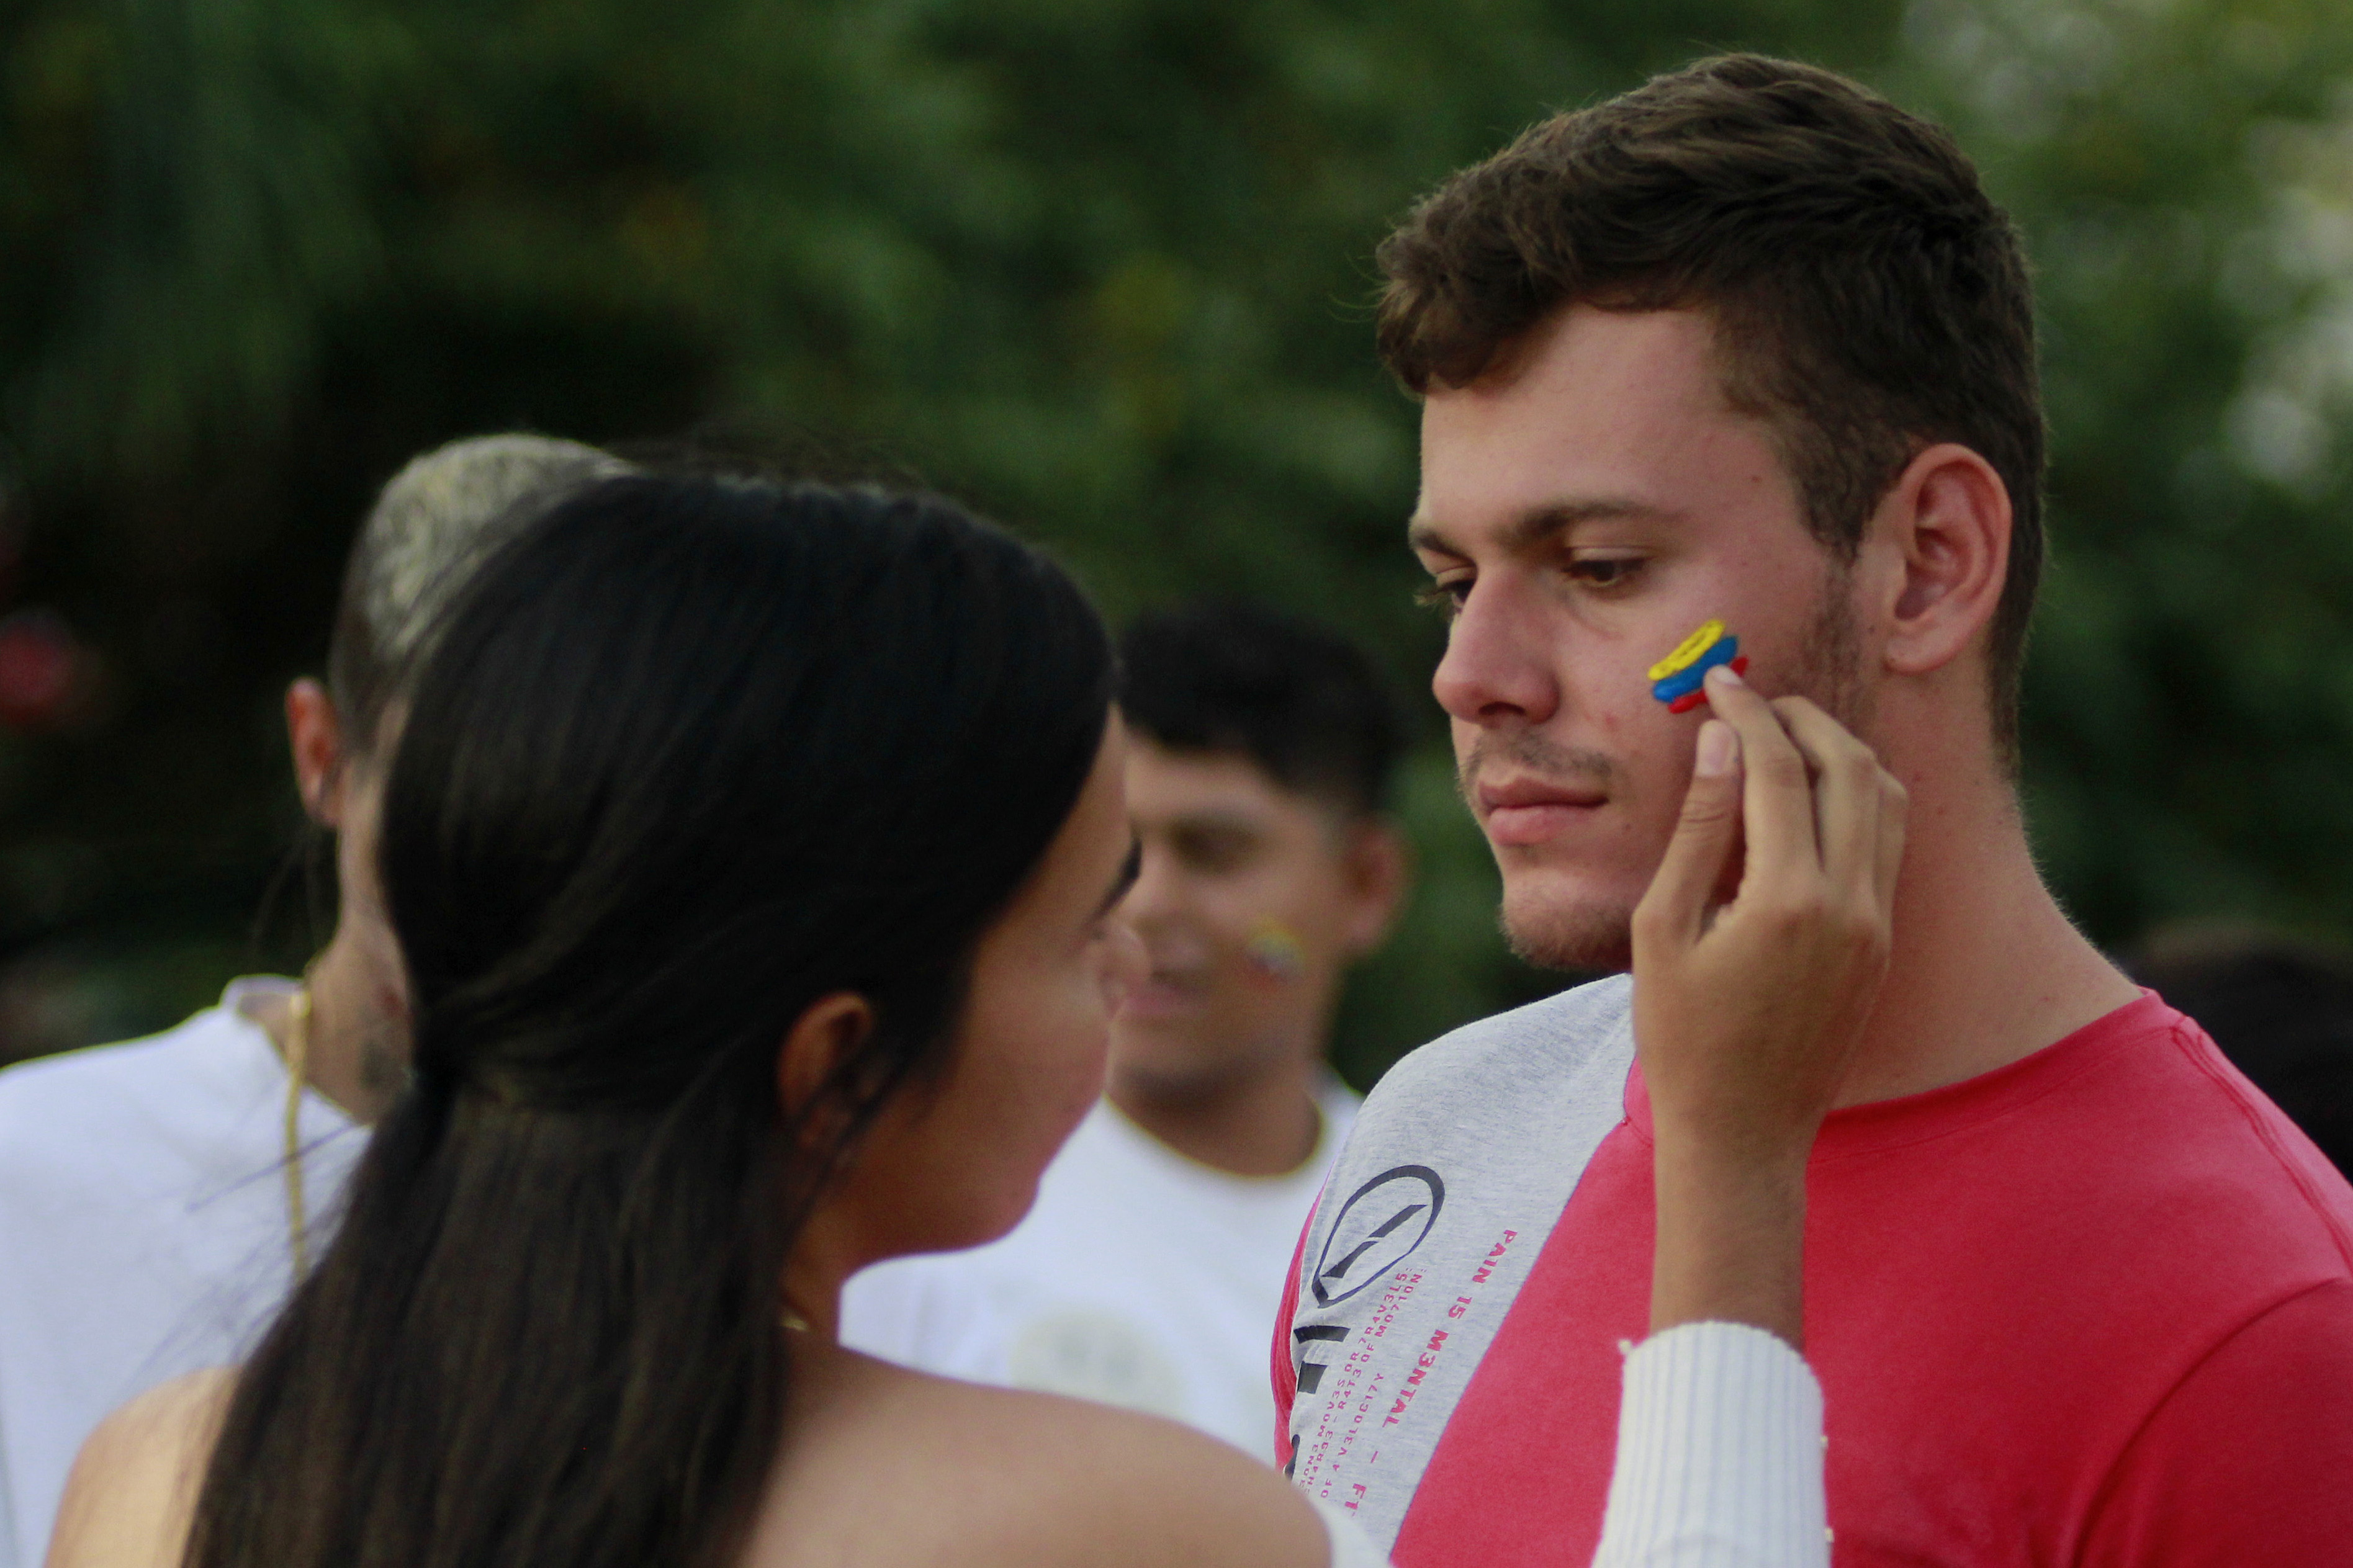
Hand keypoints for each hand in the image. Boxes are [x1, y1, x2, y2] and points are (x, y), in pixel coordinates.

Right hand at [1632, 662, 1905, 1342]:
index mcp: (1790, 899)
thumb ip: (1700, 830)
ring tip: (1782, 734)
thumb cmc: (1682, 1036)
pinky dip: (1856, 795)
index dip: (1747, 712)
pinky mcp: (1883, 940)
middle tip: (1752, 697)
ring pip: (1883, 797)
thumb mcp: (1665, 928)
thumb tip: (1720, 743)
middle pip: (1847, 765)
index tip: (1719, 682)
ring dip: (1838, 749)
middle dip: (1800, 717)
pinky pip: (1886, 841)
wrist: (1743, 1131)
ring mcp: (1877, 922)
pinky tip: (1807, 792)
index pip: (1778, 768)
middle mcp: (1851, 903)